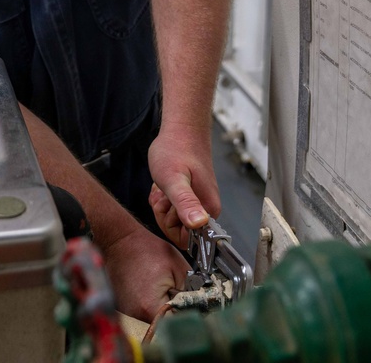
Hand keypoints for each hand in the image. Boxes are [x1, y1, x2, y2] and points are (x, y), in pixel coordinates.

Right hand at [102, 223, 188, 321]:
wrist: (119, 240)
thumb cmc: (146, 248)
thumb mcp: (178, 266)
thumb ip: (192, 291)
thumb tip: (201, 307)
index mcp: (150, 307)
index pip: (177, 323)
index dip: (186, 313)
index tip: (190, 303)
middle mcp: (135, 314)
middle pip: (165, 323)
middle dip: (174, 310)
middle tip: (175, 290)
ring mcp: (127, 312)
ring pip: (154, 317)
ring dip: (162, 306)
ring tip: (159, 285)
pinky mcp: (123, 308)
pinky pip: (142, 312)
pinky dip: (149, 303)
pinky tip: (148, 286)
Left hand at [147, 128, 220, 248]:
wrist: (181, 129)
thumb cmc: (177, 150)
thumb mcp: (174, 180)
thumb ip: (185, 203)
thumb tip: (199, 224)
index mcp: (208, 210)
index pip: (188, 241)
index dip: (171, 226)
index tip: (167, 205)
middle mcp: (207, 209)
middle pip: (178, 230)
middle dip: (164, 212)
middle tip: (165, 190)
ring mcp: (198, 201)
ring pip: (173, 218)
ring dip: (163, 203)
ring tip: (164, 184)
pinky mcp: (191, 194)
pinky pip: (172, 207)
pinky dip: (163, 196)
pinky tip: (164, 183)